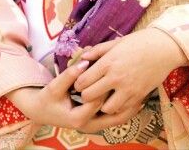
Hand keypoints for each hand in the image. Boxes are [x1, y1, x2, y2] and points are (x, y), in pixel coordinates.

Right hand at [7, 61, 140, 131]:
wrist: (42, 112)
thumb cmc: (48, 98)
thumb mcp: (55, 86)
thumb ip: (69, 75)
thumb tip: (84, 62)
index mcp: (77, 118)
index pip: (99, 102)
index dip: (108, 87)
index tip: (120, 72)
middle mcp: (88, 125)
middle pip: (114, 113)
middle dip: (127, 98)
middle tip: (141, 83)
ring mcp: (94, 126)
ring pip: (118, 118)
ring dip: (132, 105)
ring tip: (146, 90)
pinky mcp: (98, 122)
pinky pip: (116, 117)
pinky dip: (127, 108)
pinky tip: (138, 96)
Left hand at [74, 28, 187, 114]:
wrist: (165, 48)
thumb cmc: (141, 42)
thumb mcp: (118, 42)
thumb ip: (99, 50)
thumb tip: (83, 58)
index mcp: (108, 62)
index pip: (82, 82)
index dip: (79, 83)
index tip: (83, 81)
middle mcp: (116, 77)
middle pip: (89, 97)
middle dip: (87, 95)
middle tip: (92, 91)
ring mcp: (128, 88)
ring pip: (105, 108)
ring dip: (103, 104)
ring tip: (106, 97)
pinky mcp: (139, 95)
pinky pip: (123, 109)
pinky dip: (119, 106)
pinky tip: (120, 98)